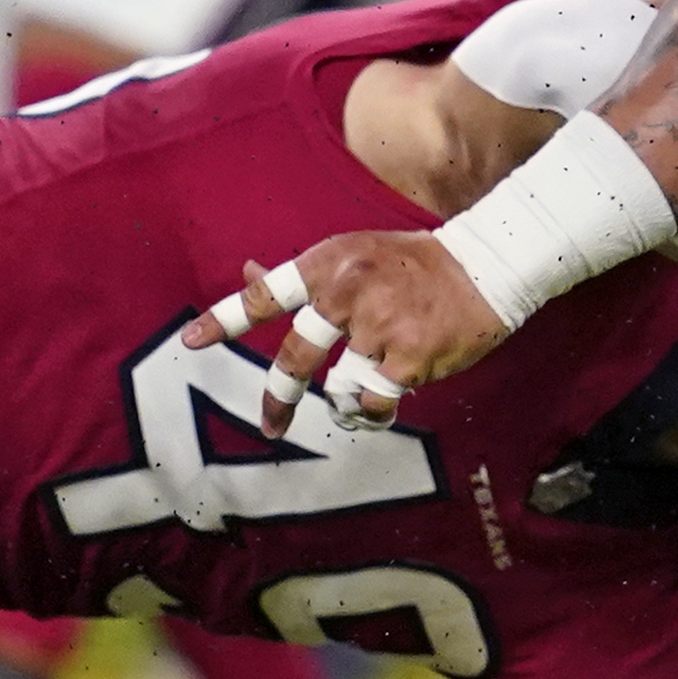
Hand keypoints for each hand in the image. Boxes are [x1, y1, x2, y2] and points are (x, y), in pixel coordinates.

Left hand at [182, 232, 507, 432]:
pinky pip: (373, 403)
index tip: (190, 342)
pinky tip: (381, 403)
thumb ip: (300, 273)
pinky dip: (372, 411)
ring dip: (345, 399)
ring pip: (338, 388)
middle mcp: (349, 294)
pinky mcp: (409, 359)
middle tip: (270, 425)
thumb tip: (246, 270)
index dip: (226, 319)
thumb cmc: (410, 262)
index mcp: (330, 264)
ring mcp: (379, 328)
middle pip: (296, 358)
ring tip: (364, 388)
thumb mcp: (353, 253)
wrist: (487, 266)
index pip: (267, 294)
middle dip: (279, 398)